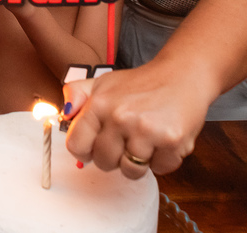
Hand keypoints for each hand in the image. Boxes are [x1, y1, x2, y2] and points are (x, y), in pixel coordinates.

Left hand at [62, 60, 210, 179]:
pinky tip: (163, 139)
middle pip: (103, 162)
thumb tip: (64, 114)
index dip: (85, 150)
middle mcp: (120, 117)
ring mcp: (146, 131)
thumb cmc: (141, 83)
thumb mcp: (103, 82)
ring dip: (139, 161)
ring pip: (131, 171)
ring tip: (145, 140)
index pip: (76, 145)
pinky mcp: (172, 142)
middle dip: (114, 156)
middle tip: (126, 139)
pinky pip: (160, 169)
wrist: (182, 74)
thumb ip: (77, 94)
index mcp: (100, 104)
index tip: (94, 146)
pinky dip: (163, 159)